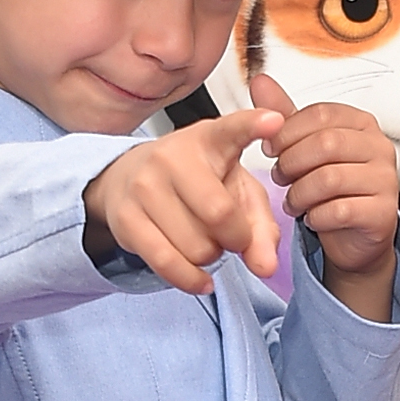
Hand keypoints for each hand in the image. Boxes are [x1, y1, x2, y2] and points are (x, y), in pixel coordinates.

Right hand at [82, 106, 282, 294]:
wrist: (131, 180)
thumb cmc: (196, 183)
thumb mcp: (238, 193)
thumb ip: (262, 228)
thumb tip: (265, 267)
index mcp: (209, 140)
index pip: (232, 130)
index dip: (253, 126)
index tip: (274, 121)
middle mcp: (172, 156)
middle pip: (220, 215)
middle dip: (236, 238)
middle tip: (232, 235)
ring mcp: (144, 186)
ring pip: (196, 247)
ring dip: (211, 256)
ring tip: (204, 240)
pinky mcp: (126, 218)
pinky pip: (167, 263)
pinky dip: (191, 279)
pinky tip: (202, 278)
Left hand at [251, 73, 399, 317]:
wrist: (355, 237)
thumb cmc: (331, 189)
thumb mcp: (305, 148)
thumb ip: (285, 117)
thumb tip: (259, 80)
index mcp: (362, 123)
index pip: (321, 114)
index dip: (287, 131)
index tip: (269, 148)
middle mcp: (380, 147)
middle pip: (325, 143)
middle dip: (292, 162)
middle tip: (279, 177)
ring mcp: (387, 180)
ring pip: (330, 179)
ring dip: (299, 193)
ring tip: (292, 201)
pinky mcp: (384, 213)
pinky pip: (340, 211)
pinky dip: (316, 217)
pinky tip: (312, 218)